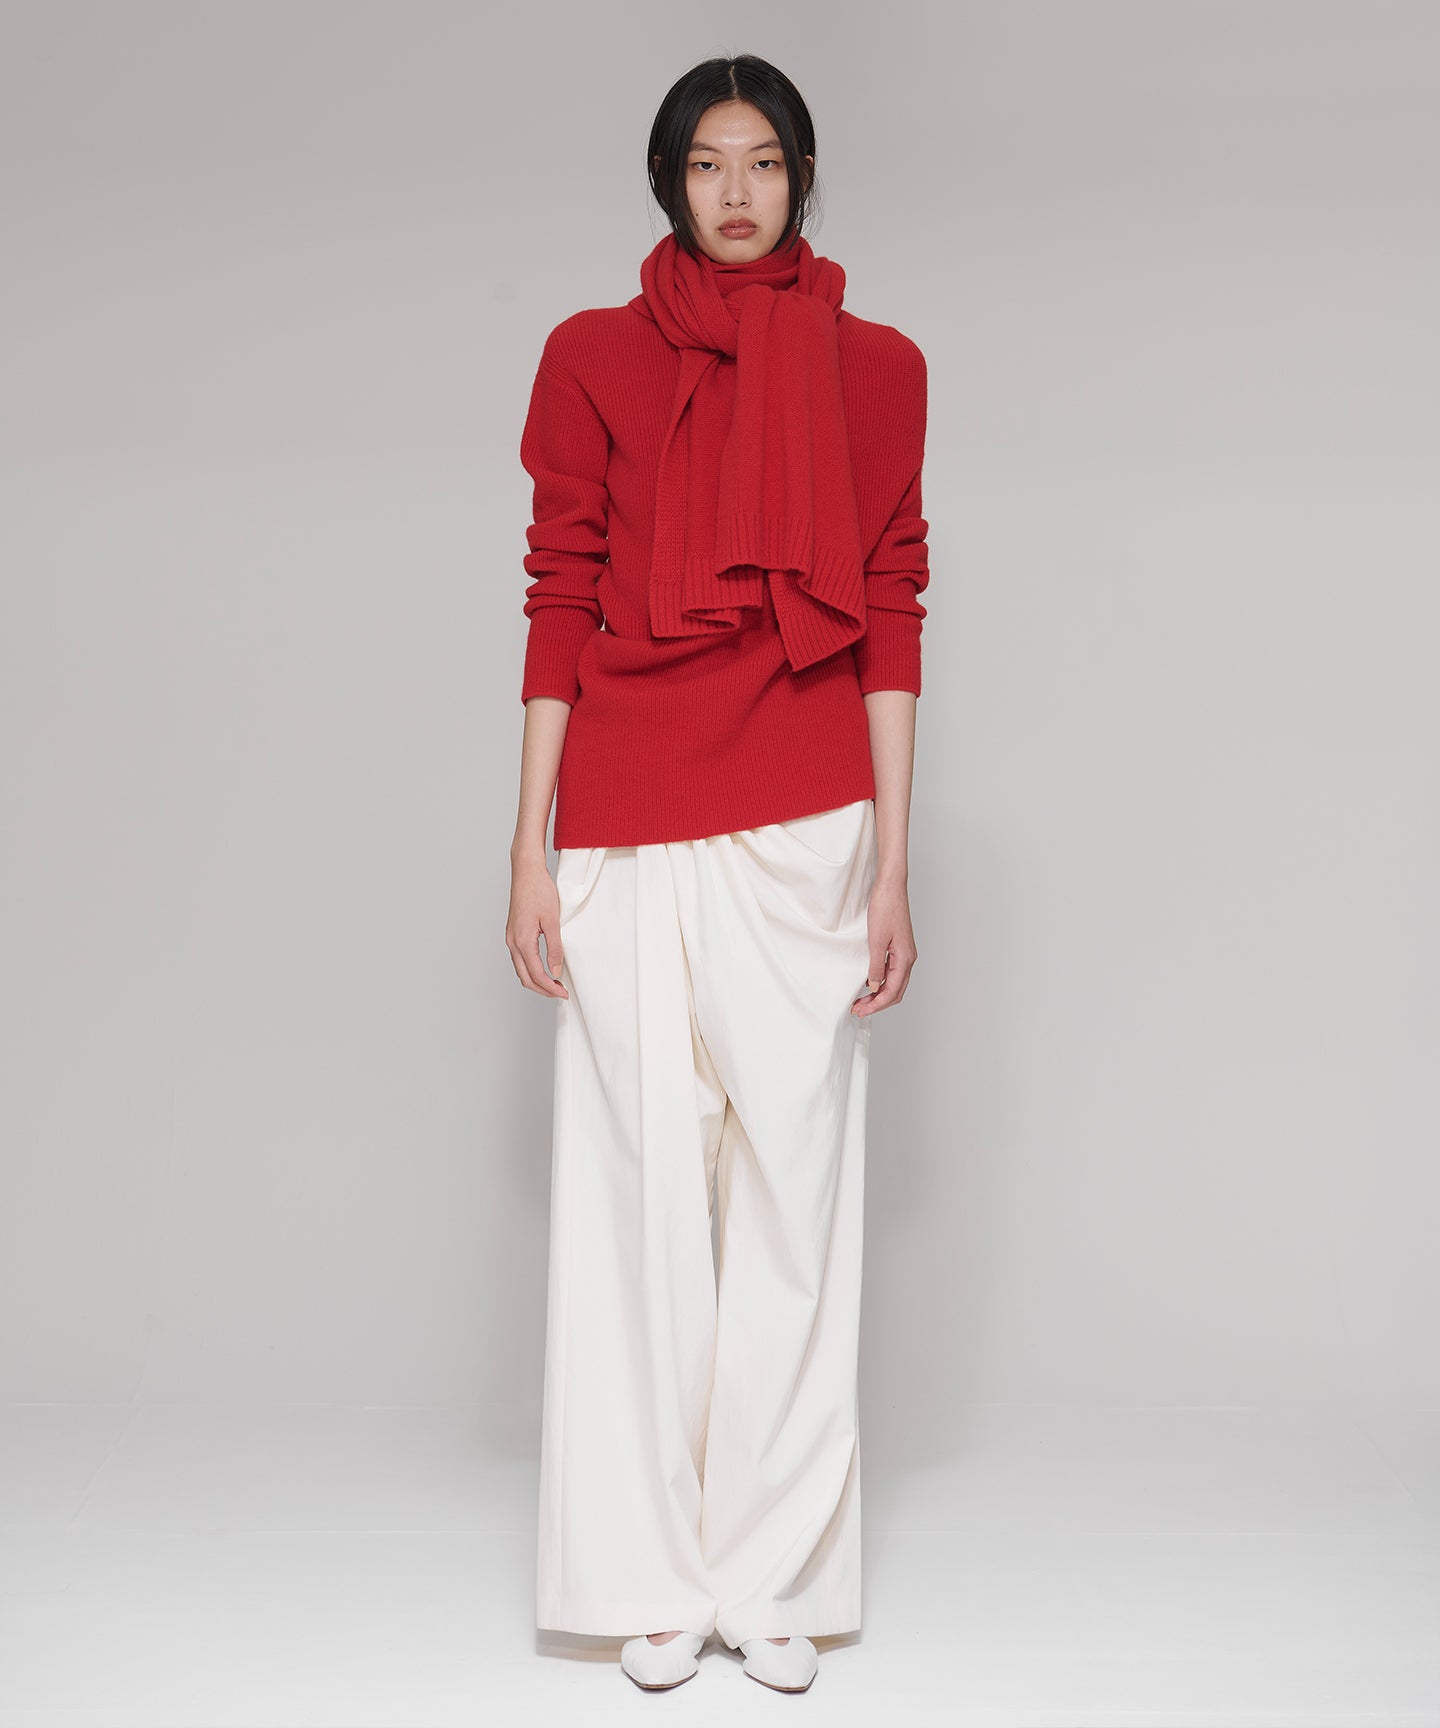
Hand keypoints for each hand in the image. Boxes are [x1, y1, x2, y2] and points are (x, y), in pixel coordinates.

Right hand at [507, 853, 567, 997]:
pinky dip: (531, 969)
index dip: (550, 988)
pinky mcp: (513, 933)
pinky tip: (544, 968)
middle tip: (560, 993)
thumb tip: (556, 970)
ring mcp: (510, 938)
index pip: (536, 974)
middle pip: (525, 977)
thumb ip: (554, 947)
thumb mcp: (552, 920)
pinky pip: (520, 959)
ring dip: (536, 980)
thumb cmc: (539, 890)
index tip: (563, 993)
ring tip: (554, 983)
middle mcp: (512, 942)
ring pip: (521, 969)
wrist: (526, 871)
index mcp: (522, 940)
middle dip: (542, 989)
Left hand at [851, 876, 915, 1016]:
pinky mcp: (899, 947)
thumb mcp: (876, 940)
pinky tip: (868, 983)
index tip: (860, 1011)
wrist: (891, 887)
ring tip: (861, 1000)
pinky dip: (881, 982)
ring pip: (894, 983)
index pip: (892, 992)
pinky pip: (892, 971)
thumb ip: (876, 966)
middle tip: (858, 1010)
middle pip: (895, 991)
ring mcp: (905, 953)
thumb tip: (874, 986)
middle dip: (877, 1004)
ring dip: (879, 995)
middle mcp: (908, 958)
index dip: (876, 1005)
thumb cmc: (885, 908)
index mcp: (905, 958)